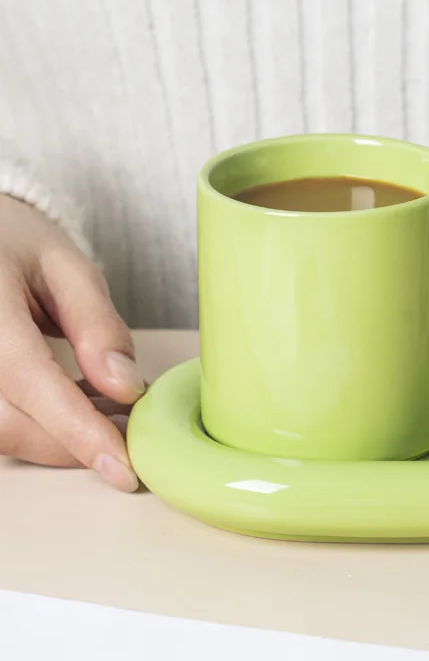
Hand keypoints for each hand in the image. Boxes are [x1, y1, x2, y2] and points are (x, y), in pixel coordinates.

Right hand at [0, 195, 141, 489]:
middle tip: (133, 430)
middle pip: (10, 424)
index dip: (77, 430)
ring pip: (1, 434)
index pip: (29, 381)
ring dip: (60, 439)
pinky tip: (79, 403)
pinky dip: (41, 426)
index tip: (122, 466)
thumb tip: (127, 387)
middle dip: (76, 442)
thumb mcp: (68, 268)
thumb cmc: (19, 244)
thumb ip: (97, 325)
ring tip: (113, 411)